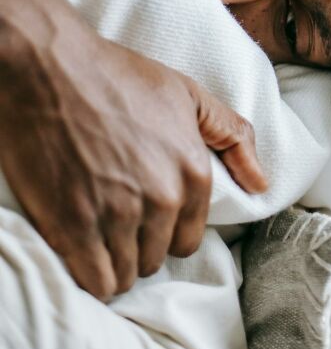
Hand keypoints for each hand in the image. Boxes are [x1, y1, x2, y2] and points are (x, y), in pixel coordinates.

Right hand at [0, 0, 266, 299]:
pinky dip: (90, 275)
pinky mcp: (73, 228)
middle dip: (139, 245)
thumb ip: (232, 135)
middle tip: (116, 220)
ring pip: (126, 273)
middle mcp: (162, 199)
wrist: (50, 67)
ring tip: (97, 234)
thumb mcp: (187, 93)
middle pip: (157, 257)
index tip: (146, 216)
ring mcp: (117, 216)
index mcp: (192, 171)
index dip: (167, 230)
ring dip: (113, 261)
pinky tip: (81, 251)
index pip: (189, 237)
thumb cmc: (118, 75)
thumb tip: (262, 183)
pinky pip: (95, 281)